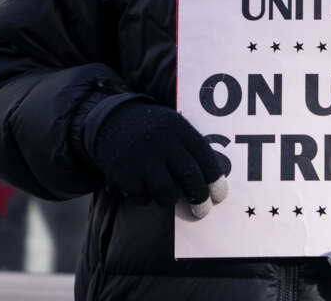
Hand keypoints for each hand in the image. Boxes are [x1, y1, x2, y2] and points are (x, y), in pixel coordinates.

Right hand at [87, 100, 229, 216]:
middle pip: (190, 177)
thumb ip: (191, 150)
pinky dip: (145, 198)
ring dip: (169, 199)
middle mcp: (162, 142)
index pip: (204, 157)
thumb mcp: (174, 128)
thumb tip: (214, 182)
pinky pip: (143, 198)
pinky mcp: (123, 173)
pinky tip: (142, 186)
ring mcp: (141, 158)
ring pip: (166, 193)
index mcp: (179, 129)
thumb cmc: (153, 131)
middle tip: (202, 210)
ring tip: (167, 194)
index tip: (219, 196)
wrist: (112, 120)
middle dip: (200, 198)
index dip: (215, 180)